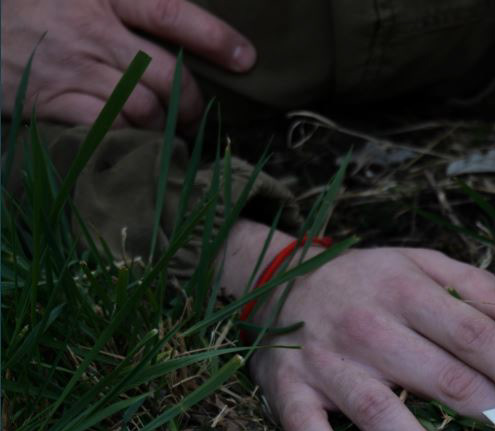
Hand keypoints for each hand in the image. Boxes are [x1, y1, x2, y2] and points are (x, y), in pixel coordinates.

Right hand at [1, 0, 255, 128]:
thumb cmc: (34, 1)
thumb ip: (130, 2)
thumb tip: (178, 24)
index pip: (171, 14)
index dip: (215, 39)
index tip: (246, 59)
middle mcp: (92, 31)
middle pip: (167, 74)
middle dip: (191, 101)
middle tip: (193, 111)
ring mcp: (71, 69)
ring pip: (144, 108)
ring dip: (162, 125)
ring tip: (163, 128)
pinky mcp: (50, 102)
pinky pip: (106, 129)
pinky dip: (126, 139)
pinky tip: (130, 139)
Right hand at [219, 220, 494, 430]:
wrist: (276, 279)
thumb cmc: (363, 278)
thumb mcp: (417, 262)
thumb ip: (471, 285)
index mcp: (406, 292)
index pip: (472, 334)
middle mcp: (369, 327)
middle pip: (438, 375)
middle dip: (488, 411)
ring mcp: (328, 363)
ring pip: (381, 411)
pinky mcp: (291, 391)